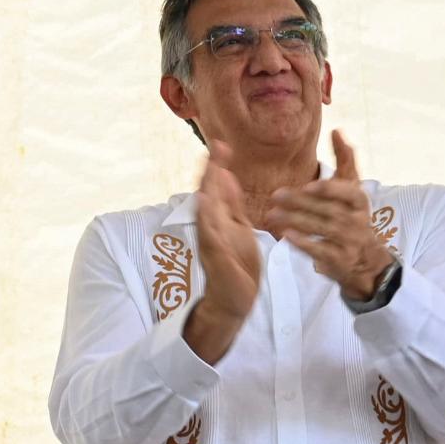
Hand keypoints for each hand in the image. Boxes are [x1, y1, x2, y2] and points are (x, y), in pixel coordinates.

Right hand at [187, 142, 261, 360]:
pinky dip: (206, 217)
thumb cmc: (238, 265)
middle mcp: (211, 226)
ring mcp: (211, 240)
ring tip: (211, 167)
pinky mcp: (214, 255)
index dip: (217, 166)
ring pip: (205, 210)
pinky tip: (205, 202)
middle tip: (217, 147)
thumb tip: (227, 175)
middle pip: (208, 193)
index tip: (222, 144)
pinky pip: (208, 233)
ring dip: (207, 188)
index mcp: (220, 218)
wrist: (236, 299)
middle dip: (212, 170)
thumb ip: (232, 204)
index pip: (217, 187)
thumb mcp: (239, 228)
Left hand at [268, 131, 394, 299]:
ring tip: (272, 214)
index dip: (330, 189)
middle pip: (328, 210)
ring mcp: (350, 241)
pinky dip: (303, 243)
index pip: (349, 192)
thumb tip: (337, 129)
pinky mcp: (339, 259)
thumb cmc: (351, 214)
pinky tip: (286, 235)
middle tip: (275, 195)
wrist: (364, 258)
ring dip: (296, 220)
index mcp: (360, 200)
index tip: (310, 184)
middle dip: (301, 202)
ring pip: (322, 229)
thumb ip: (345, 160)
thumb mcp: (352, 188)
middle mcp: (358, 221)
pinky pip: (320, 250)